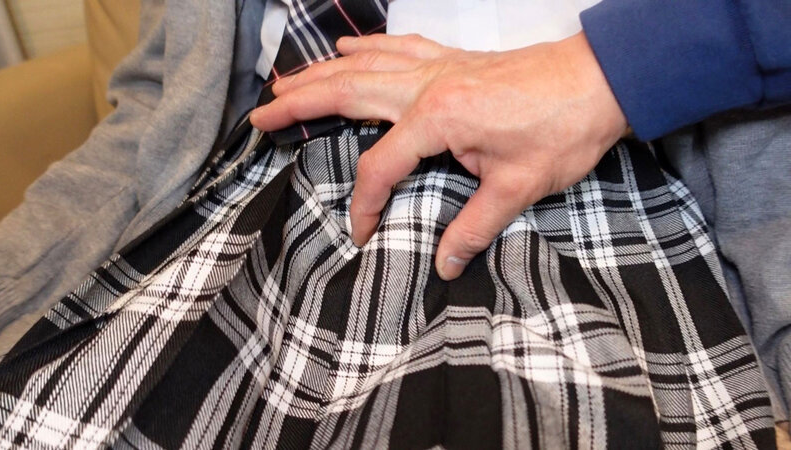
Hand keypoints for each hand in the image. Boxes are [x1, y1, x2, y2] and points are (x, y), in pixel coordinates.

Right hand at [250, 32, 626, 280]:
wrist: (602, 80)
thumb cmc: (564, 128)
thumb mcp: (518, 188)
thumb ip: (473, 227)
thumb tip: (445, 265)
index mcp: (436, 118)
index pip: (380, 167)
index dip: (364, 204)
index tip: (360, 232)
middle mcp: (427, 84)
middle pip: (346, 93)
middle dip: (299, 106)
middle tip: (260, 117)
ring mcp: (437, 66)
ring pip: (363, 66)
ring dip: (319, 73)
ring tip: (283, 82)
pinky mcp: (453, 59)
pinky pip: (397, 47)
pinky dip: (367, 47)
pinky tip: (348, 47)